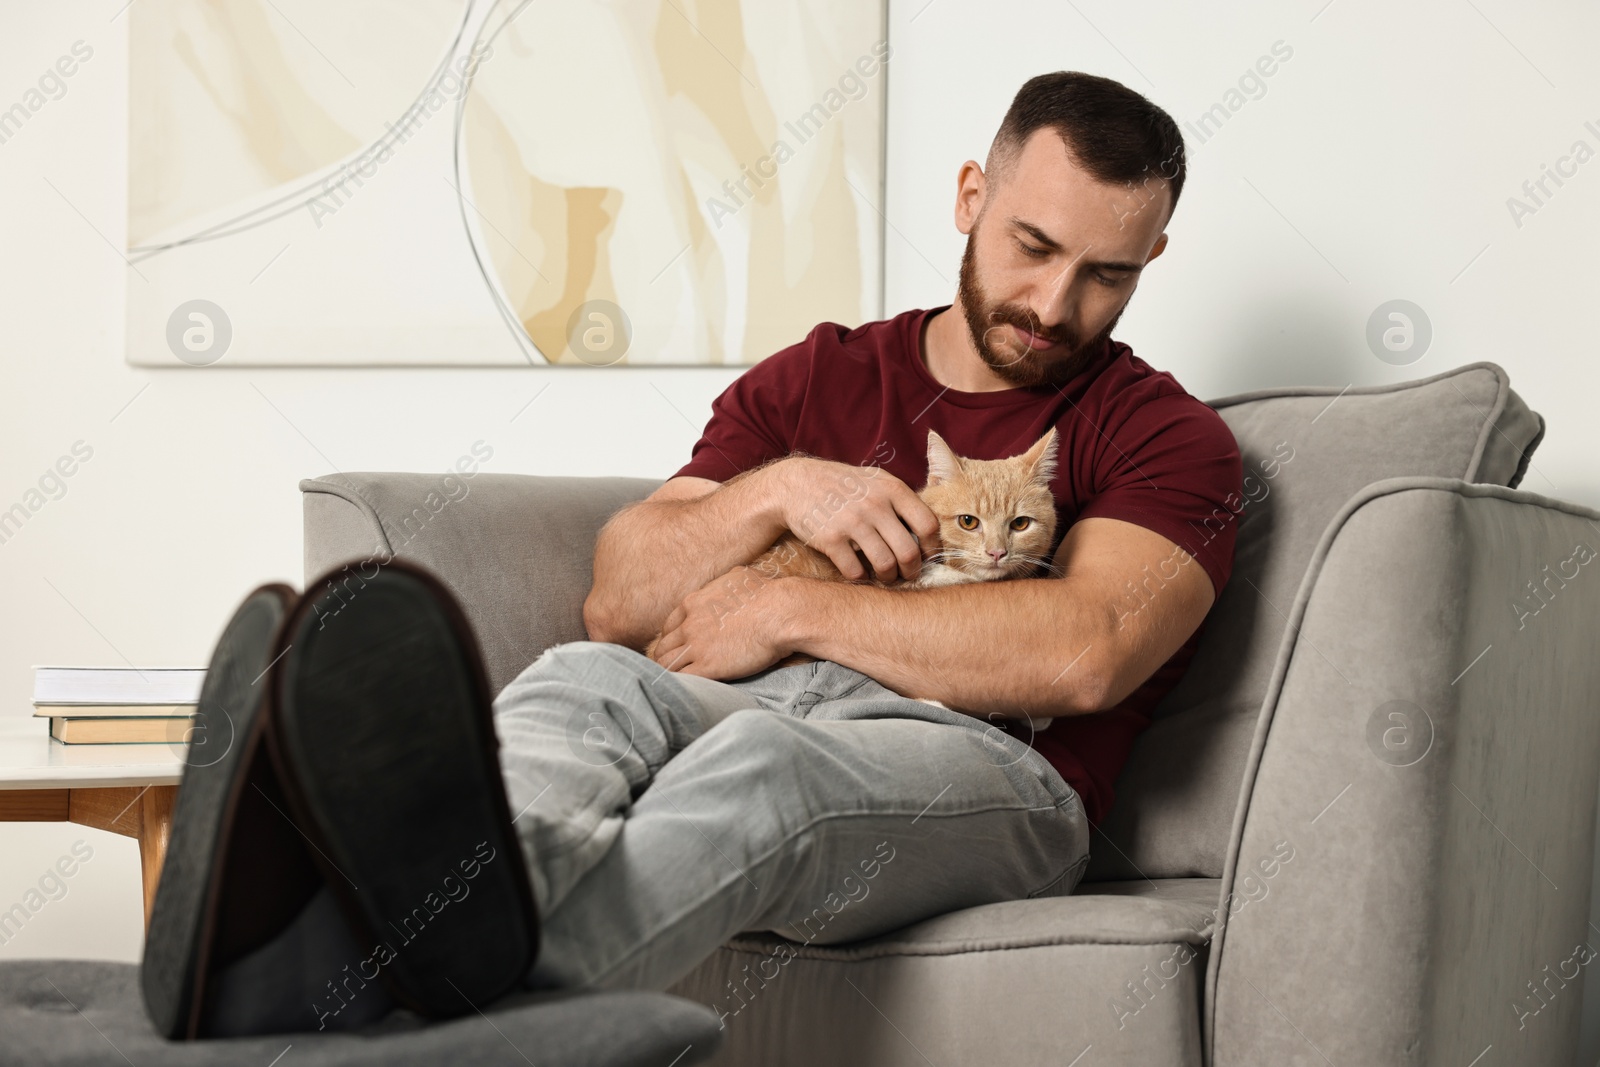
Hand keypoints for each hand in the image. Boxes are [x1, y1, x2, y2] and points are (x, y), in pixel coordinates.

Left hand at [650, 566, 795, 678]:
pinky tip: (685, 689)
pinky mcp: (708, 666)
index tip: (678, 646)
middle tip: (674, 666)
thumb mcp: (739, 577)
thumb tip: (730, 581)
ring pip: (666, 663)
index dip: (672, 637)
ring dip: (670, 672)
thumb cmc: (767, 594)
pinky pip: (682, 678)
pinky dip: (680, 684)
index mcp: (694, 603)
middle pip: (664, 645)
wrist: (780, 613)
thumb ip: (725, 583)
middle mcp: (690, 624)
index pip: (669, 625)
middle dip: (666, 656)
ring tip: (674, 682)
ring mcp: (696, 646)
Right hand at [767, 456, 938, 581]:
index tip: (928, 557)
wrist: (797, 484)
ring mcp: (852, 522)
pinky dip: (861, 577)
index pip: (927, 524)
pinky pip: (855, 571)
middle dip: (912, 570)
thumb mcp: (876, 480)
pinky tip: (861, 572)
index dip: (932, 547)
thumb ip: (901, 501)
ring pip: (884, 565)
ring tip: (887, 576)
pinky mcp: (831, 539)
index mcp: (892, 489)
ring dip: (889, 577)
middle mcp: (874, 505)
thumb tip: (928, 534)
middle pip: (908, 551)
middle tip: (909, 574)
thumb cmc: (844, 485)